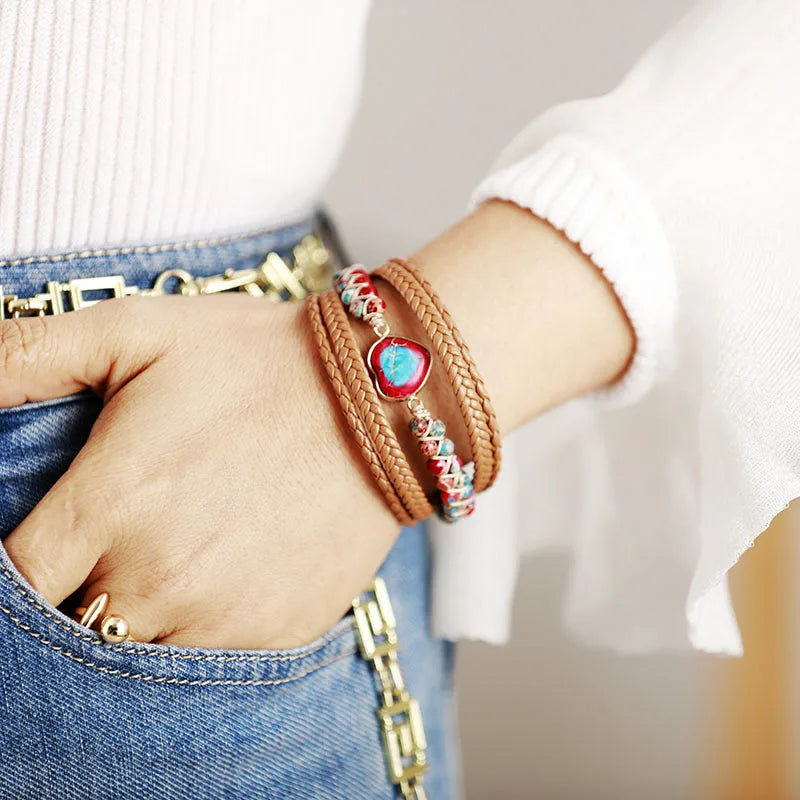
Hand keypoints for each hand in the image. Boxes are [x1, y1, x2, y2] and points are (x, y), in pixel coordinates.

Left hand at [0, 294, 399, 648]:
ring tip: (162, 560)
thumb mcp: (139, 331)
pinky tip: (215, 577)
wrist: (379, 397)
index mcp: (111, 502)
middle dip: (72, 594)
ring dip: (133, 618)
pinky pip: (206, 665)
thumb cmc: (258, 360)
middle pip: (66, 630)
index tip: (42, 548)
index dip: (11, 574)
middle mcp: (158, 575)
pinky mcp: (275, 633)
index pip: (10, 584)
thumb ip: (29, 356)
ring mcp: (221, 615)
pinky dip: (195, 632)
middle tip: (108, 546)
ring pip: (134, 657)